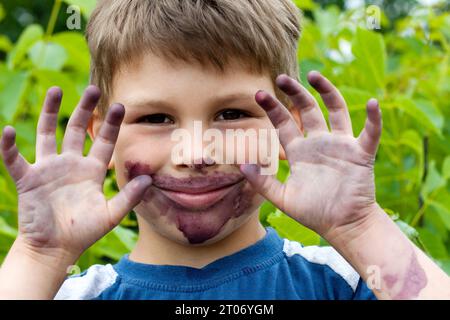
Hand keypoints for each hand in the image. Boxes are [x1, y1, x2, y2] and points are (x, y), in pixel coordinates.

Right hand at [0, 86, 151, 258]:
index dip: (111, 125)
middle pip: (76, 130)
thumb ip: (129, 197)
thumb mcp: (111, 215)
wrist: (55, 250)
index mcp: (92, 171)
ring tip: (56, 90)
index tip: (120, 105)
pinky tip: (8, 131)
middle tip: (93, 89)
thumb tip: (149, 178)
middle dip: (85, 110)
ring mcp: (48, 169)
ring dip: (50, 112)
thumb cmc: (83, 232)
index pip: (103, 142)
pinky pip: (15, 159)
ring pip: (47, 134)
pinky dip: (9, 146)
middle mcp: (71, 165)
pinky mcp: (28, 179)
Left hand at [240, 71, 381, 239]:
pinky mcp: (361, 154)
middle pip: (307, 110)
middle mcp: (319, 143)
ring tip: (314, 75)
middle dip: (295, 93)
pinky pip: (370, 133)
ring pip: (336, 110)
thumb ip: (262, 182)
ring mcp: (341, 146)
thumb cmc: (314, 213)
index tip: (259, 94)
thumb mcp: (282, 198)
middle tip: (281, 77)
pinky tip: (372, 103)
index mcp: (300, 152)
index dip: (273, 108)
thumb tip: (242, 164)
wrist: (342, 226)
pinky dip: (373, 119)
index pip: (285, 123)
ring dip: (328, 91)